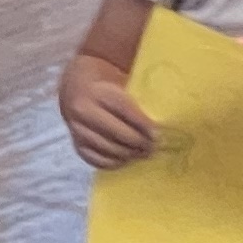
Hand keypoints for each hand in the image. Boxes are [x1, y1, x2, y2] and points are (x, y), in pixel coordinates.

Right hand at [59, 55, 157, 169]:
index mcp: (97, 92)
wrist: (76, 85)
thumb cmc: (108, 84)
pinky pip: (95, 159)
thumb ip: (140, 96)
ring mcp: (76, 128)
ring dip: (129, 154)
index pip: (125, 111)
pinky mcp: (75, 143)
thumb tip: (166, 115)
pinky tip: (125, 158)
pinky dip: (113, 162)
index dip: (145, 125)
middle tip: (154, 147)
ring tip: (143, 153)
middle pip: (117, 133)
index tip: (160, 135)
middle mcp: (82, 110)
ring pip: (108, 148)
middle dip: (140, 143)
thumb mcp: (121, 80)